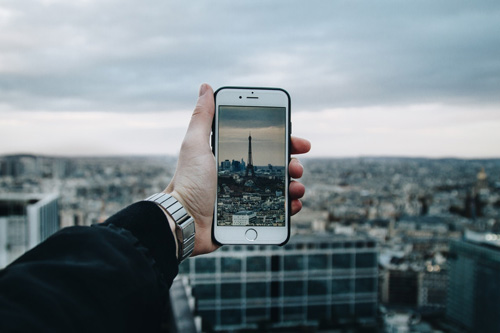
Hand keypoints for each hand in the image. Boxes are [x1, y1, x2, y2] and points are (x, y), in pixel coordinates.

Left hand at [165, 84, 310, 256]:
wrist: (184, 222)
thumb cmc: (188, 183)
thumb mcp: (195, 146)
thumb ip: (202, 118)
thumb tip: (206, 87)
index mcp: (232, 157)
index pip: (264, 144)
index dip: (284, 142)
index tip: (299, 142)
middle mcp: (242, 175)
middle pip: (277, 166)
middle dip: (293, 164)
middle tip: (297, 168)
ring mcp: (248, 195)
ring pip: (281, 187)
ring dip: (295, 185)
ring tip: (297, 188)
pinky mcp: (250, 215)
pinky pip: (277, 210)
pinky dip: (289, 206)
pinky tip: (293, 205)